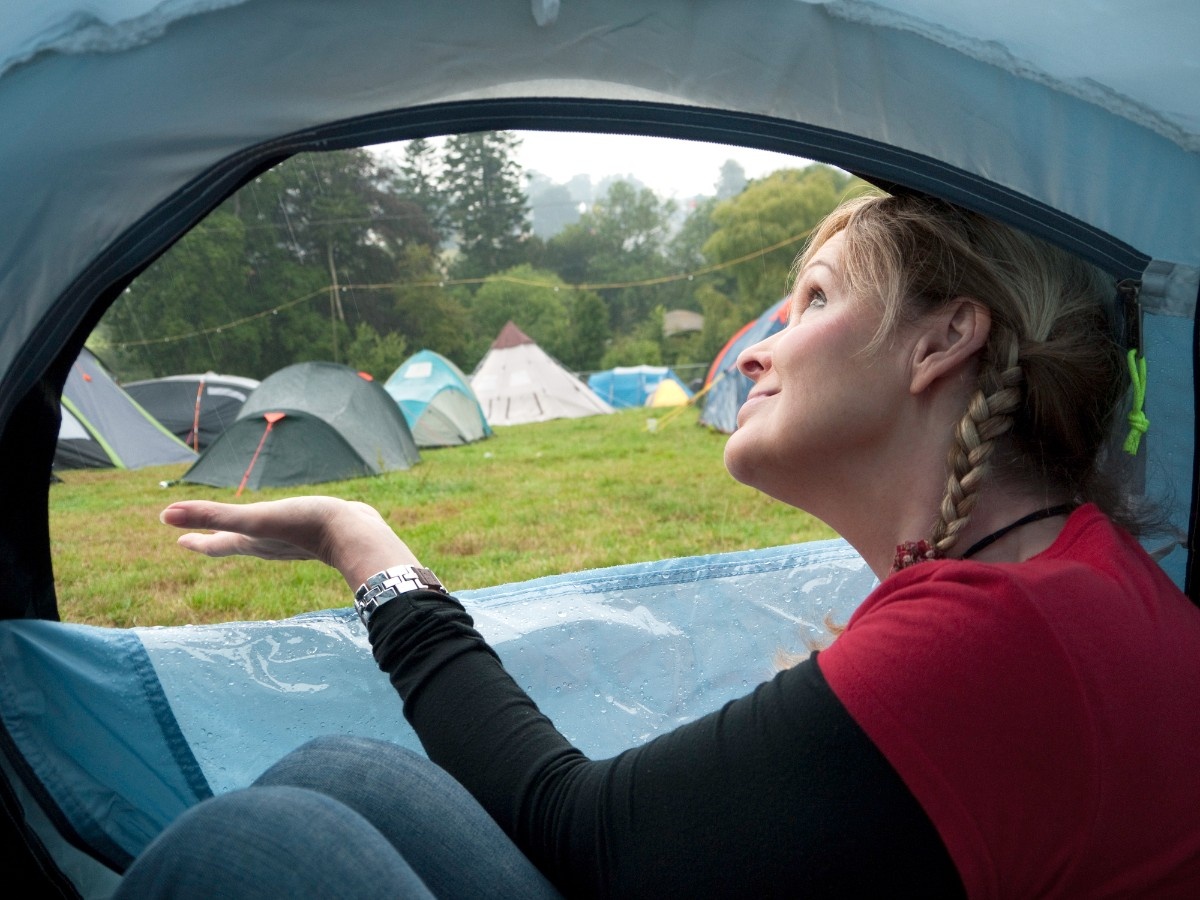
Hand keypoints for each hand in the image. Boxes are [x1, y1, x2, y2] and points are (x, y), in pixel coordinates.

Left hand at [160, 497, 421, 589]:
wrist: (355, 534)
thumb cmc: (303, 526)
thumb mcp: (253, 519)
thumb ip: (212, 516)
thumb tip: (165, 515)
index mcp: (252, 543)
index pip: (216, 545)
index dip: (197, 541)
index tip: (180, 540)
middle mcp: (270, 545)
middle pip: (236, 543)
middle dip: (217, 540)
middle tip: (201, 538)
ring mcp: (293, 541)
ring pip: (263, 539)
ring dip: (248, 535)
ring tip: (245, 531)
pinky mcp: (315, 532)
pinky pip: (289, 530)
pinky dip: (280, 526)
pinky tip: (290, 521)